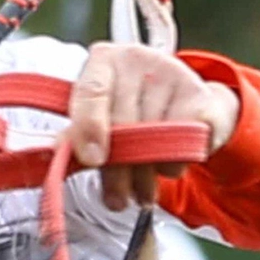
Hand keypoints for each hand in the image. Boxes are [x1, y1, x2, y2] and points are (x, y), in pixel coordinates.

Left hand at [67, 42, 240, 210]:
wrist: (182, 102)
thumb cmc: (127, 110)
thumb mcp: (98, 117)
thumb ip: (78, 134)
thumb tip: (58, 156)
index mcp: (103, 60)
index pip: (92, 91)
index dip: (89, 127)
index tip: (92, 159)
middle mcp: (137, 58)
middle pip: (124, 122)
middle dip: (118, 170)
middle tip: (116, 200)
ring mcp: (172, 72)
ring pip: (154, 137)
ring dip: (146, 174)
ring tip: (140, 190)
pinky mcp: (201, 95)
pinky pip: (184, 141)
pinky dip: (173, 164)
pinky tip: (165, 167)